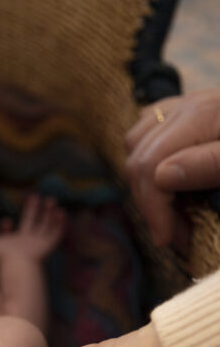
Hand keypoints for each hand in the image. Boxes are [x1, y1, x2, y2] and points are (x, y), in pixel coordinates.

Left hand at [0, 195, 65, 263]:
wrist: (17, 264)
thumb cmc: (3, 256)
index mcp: (14, 242)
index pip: (8, 233)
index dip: (6, 226)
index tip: (4, 221)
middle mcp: (27, 241)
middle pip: (32, 223)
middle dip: (33, 210)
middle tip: (35, 196)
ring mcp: (38, 243)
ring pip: (46, 226)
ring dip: (49, 214)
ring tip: (52, 201)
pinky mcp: (47, 246)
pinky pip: (56, 234)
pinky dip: (59, 224)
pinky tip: (61, 212)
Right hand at [124, 89, 219, 247]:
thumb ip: (211, 165)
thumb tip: (162, 176)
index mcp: (204, 116)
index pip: (152, 167)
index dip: (156, 211)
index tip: (174, 242)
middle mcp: (189, 105)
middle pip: (139, 158)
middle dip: (152, 205)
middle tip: (181, 235)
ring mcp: (186, 103)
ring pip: (136, 142)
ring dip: (146, 183)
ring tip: (176, 209)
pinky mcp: (186, 107)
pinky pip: (147, 128)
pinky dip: (148, 156)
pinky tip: (170, 178)